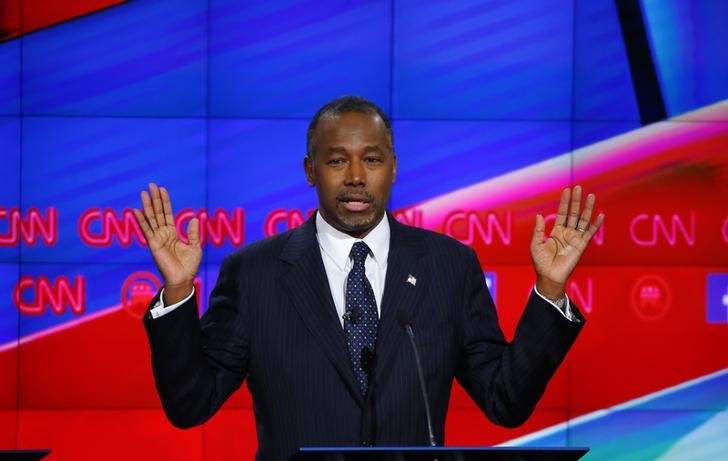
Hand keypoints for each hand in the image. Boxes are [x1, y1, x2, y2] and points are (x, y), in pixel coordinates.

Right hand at [133, 183, 201, 304]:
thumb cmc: (189, 266)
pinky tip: (137, 210)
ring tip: (144, 193)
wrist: (183, 279)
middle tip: (151, 185)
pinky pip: (146, 230)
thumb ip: (192, 232)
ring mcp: (157, 238)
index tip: (162, 189)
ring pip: (152, 218)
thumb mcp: (195, 246)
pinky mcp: (153, 244)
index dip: (165, 202)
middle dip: (155, 199)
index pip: (168, 214)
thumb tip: (193, 218)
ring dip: (148, 205)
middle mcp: (163, 234)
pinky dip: (141, 220)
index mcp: (173, 233)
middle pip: (158, 212)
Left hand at [530, 185, 603, 298]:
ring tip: (591, 196)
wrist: (549, 276)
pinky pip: (590, 233)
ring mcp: (575, 238)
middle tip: (579, 187)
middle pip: (573, 213)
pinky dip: (596, 224)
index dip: (564, 202)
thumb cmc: (541, 263)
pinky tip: (600, 215)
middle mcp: (567, 233)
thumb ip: (538, 230)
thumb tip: (539, 215)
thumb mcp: (535, 244)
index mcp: (556, 231)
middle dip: (576, 201)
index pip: (562, 213)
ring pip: (583, 220)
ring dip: (587, 208)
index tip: (567, 190)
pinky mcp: (582, 245)